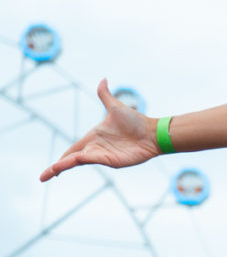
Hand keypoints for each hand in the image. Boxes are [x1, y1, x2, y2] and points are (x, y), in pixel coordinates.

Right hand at [39, 80, 158, 180]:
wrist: (152, 132)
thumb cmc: (136, 121)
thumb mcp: (115, 106)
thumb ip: (105, 95)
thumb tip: (103, 79)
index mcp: (93, 138)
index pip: (72, 151)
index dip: (61, 159)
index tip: (51, 168)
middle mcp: (95, 148)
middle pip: (71, 160)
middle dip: (57, 168)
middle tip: (43, 177)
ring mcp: (103, 156)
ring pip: (79, 162)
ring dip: (65, 165)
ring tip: (53, 170)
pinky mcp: (112, 161)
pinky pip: (93, 160)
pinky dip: (82, 160)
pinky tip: (74, 160)